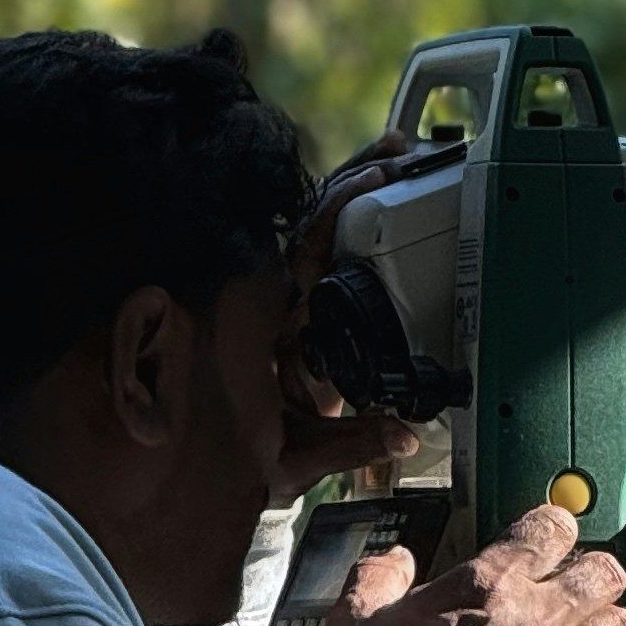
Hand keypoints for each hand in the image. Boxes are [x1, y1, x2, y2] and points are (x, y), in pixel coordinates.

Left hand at [273, 125, 425, 502]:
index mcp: (277, 327)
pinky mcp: (306, 314)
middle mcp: (283, 306)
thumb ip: (350, 444)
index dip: (340, 209)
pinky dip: (351, 217)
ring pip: (319, 232)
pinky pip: (325, 252)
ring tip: (398, 155)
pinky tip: (384, 189)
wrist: (221, 475)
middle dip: (356, 182)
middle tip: (399, 150)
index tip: (375, 179)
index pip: (308, 252)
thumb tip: (404, 433)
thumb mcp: (296, 458)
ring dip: (355, 191)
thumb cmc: (249, 463)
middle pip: (316, 226)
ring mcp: (294, 306)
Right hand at [321, 504, 625, 625]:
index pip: (550, 528)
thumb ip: (377, 578)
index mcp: (490, 584)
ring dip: (607, 623)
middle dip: (594, 571)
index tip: (547, 533)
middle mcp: (536, 619)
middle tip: (578, 579)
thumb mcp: (356, 620)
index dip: (553, 525)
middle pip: (603, 572)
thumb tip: (393, 560)